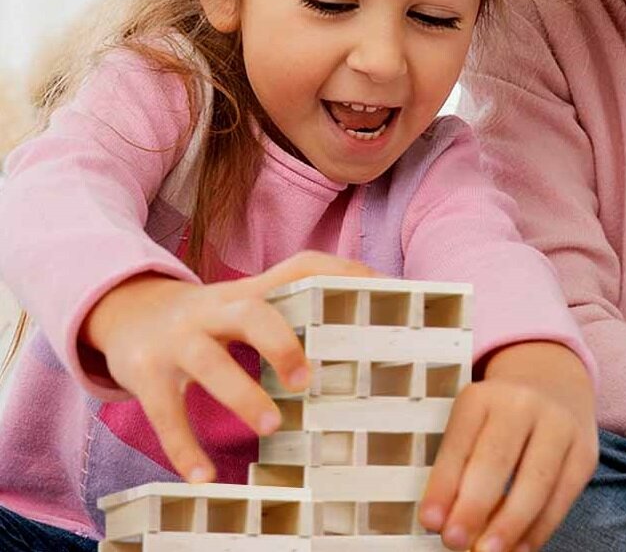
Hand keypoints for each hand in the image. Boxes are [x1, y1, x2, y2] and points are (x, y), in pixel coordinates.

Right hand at [83, 251, 375, 482]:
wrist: (125, 311)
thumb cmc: (207, 318)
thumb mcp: (244, 303)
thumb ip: (290, 311)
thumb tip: (361, 329)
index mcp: (247, 293)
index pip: (298, 268)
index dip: (339, 273)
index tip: (378, 288)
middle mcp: (213, 310)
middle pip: (251, 314)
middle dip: (282, 343)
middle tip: (308, 380)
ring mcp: (177, 341)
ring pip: (208, 363)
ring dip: (242, 395)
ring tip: (272, 427)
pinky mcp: (146, 375)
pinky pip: (166, 413)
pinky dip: (184, 447)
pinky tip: (205, 477)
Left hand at [419, 341, 597, 551]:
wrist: (554, 382)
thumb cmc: (499, 415)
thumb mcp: (472, 423)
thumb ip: (457, 465)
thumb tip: (441, 520)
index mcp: (482, 396)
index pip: (459, 443)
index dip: (443, 485)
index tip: (430, 521)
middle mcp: (523, 404)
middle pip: (497, 460)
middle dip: (475, 507)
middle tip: (454, 542)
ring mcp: (559, 426)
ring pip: (536, 482)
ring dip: (509, 525)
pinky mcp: (585, 451)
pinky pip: (563, 496)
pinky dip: (540, 528)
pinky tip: (520, 547)